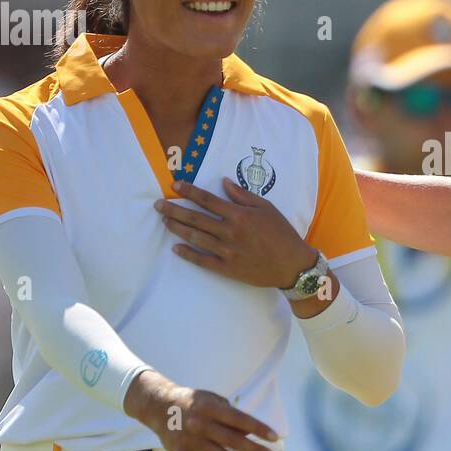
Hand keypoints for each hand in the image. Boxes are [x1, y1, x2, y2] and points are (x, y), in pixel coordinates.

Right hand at [123, 370, 279, 450]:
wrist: (159, 408)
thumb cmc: (193, 403)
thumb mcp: (213, 400)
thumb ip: (231, 415)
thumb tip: (251, 432)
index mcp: (208, 407)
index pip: (239, 419)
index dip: (258, 429)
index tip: (274, 437)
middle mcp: (199, 424)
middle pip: (232, 441)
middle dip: (255, 450)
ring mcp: (189, 441)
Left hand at [155, 178, 315, 288]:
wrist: (292, 264)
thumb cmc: (282, 233)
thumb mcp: (267, 208)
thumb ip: (243, 195)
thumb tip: (223, 182)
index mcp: (239, 215)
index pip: (208, 200)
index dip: (189, 192)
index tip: (175, 186)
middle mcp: (230, 232)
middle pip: (196, 218)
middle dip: (174, 210)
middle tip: (158, 205)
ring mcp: (227, 251)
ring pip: (196, 237)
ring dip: (177, 228)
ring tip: (164, 221)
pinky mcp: (228, 268)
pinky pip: (203, 260)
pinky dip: (188, 254)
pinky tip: (176, 248)